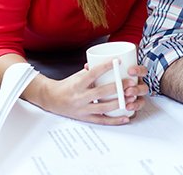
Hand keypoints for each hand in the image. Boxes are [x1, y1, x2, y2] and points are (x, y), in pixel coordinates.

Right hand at [34, 62, 148, 124]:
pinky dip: (115, 120)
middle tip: (131, 82)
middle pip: (101, 92)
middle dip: (118, 87)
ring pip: (104, 107)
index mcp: (78, 84)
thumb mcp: (77, 75)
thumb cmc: (67, 85)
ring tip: (132, 98)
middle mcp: (80, 97)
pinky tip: (126, 117)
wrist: (51, 99)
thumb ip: (92, 70)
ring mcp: (83, 109)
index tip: (118, 61)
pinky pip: (102, 120)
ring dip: (119, 103)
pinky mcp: (86, 118)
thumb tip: (108, 62)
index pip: (93, 73)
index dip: (106, 67)